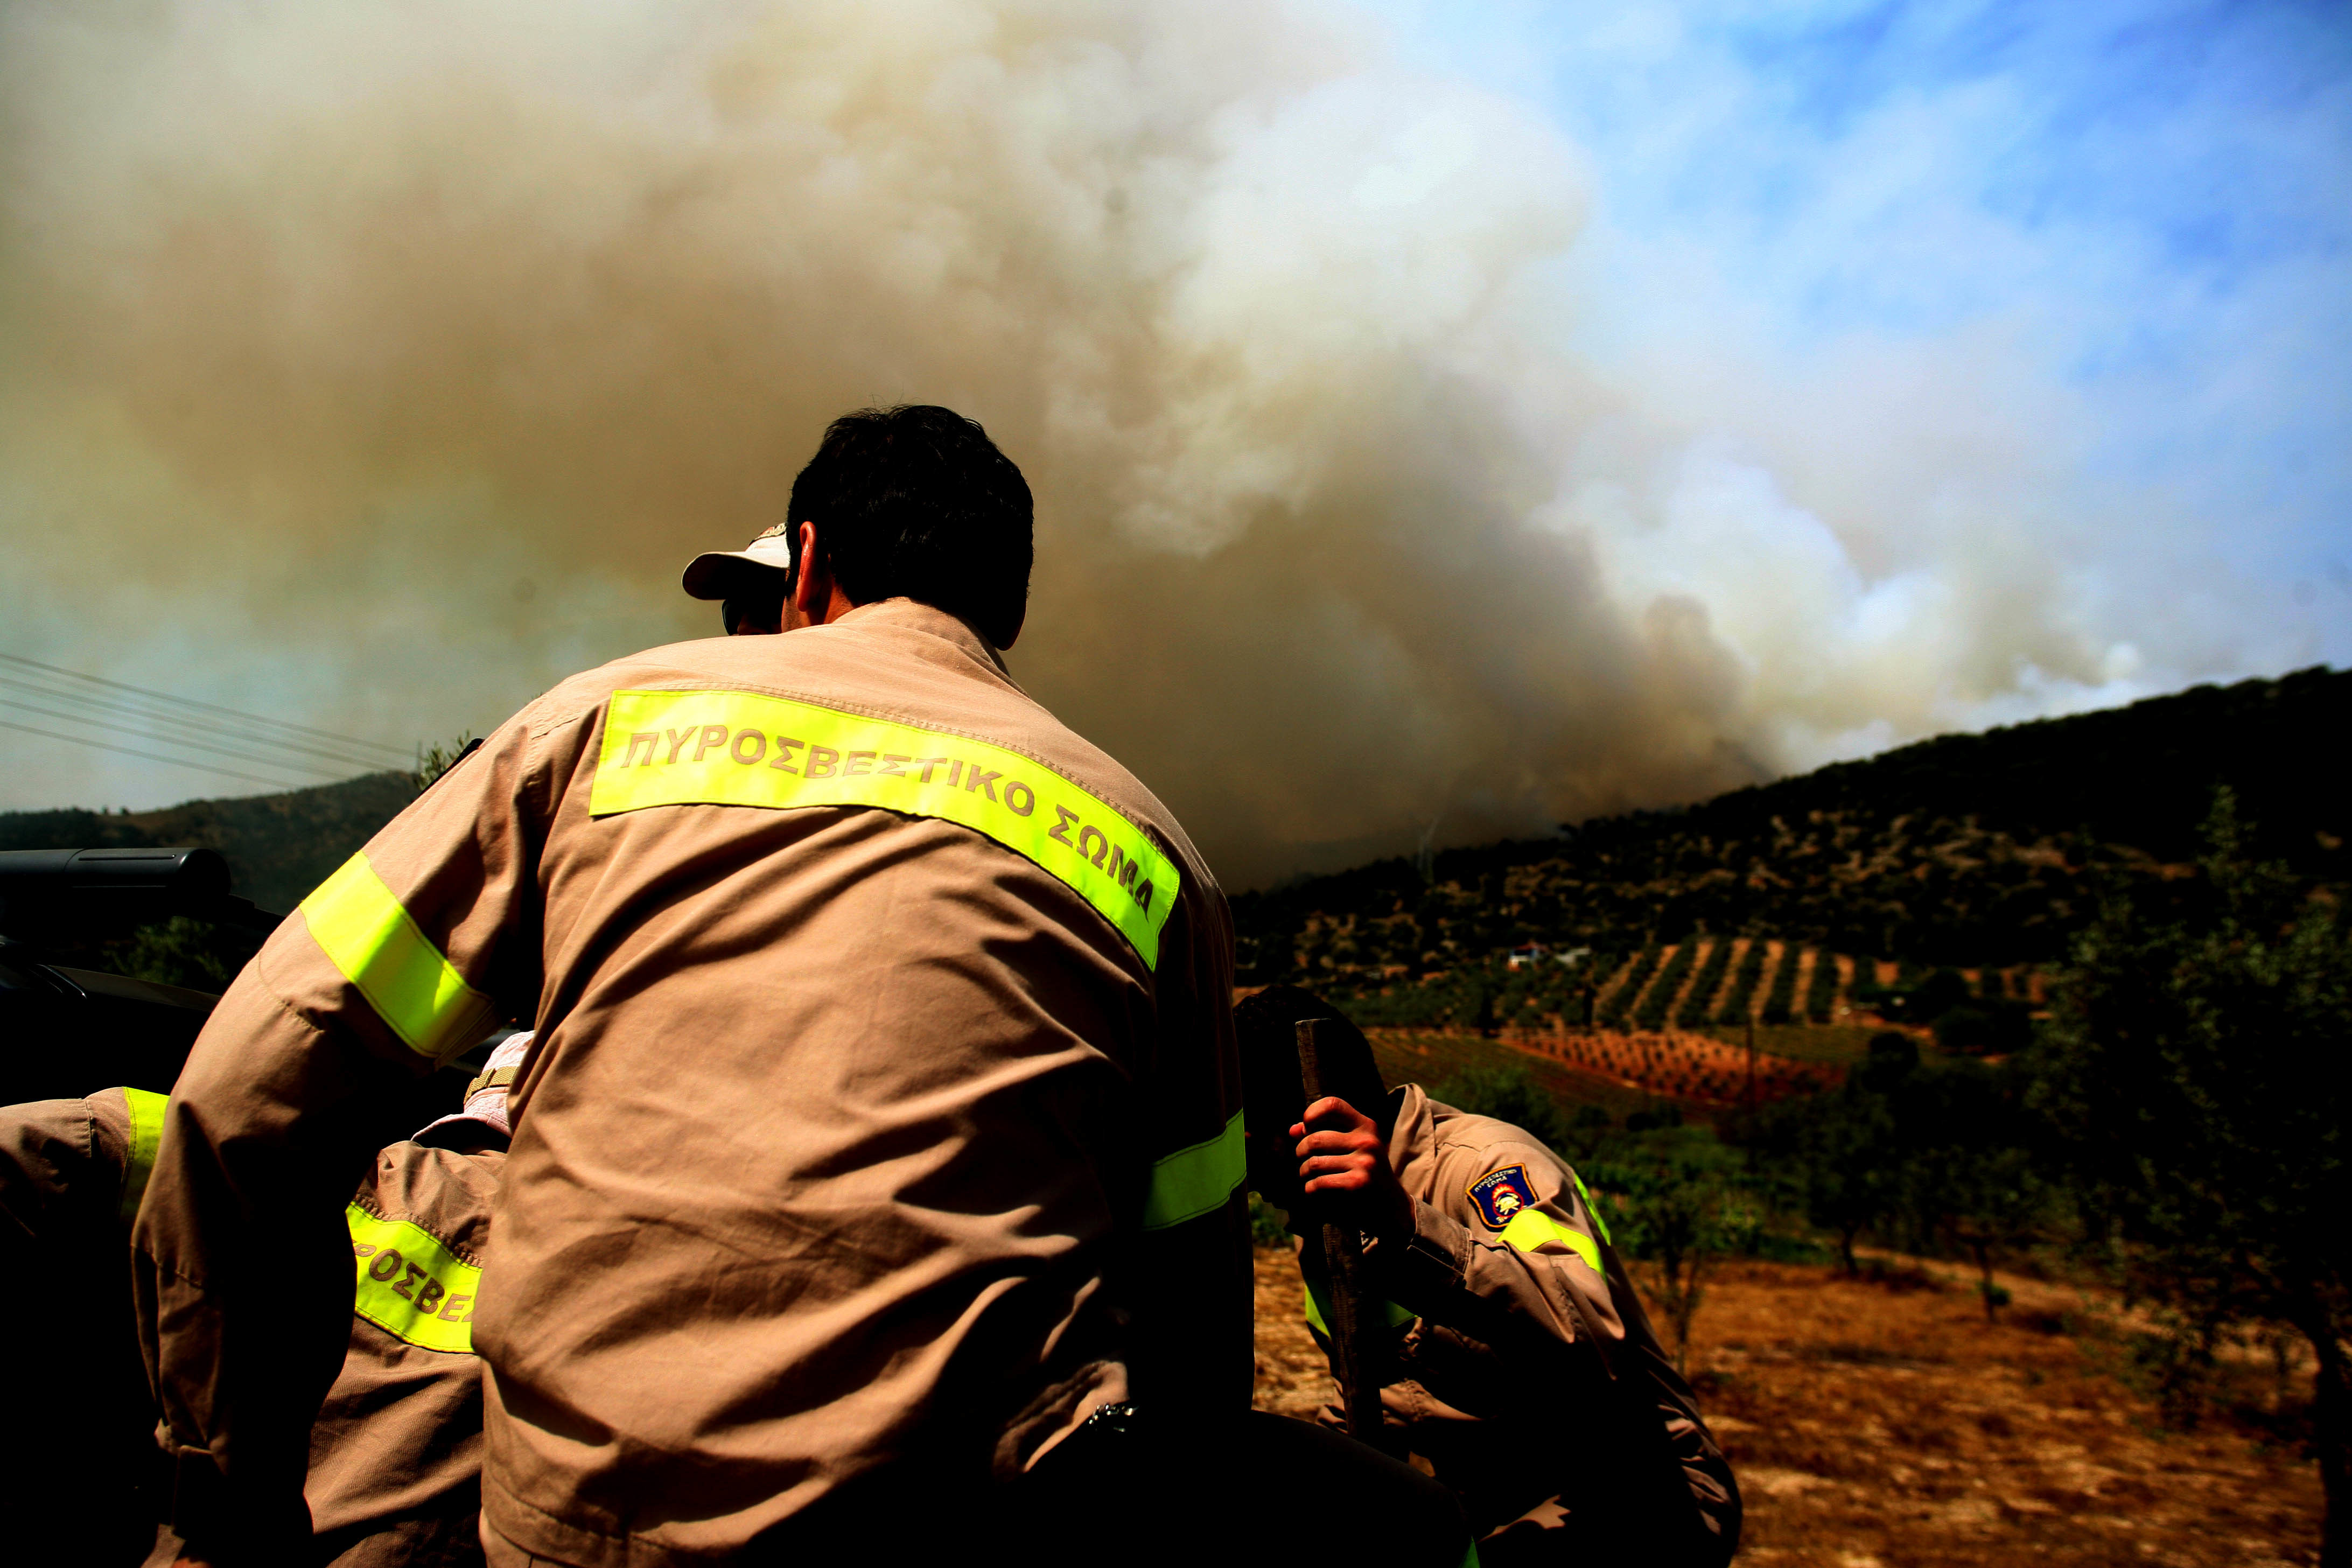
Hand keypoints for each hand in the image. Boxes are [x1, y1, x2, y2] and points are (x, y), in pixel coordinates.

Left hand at [1291, 1096, 1412, 1244]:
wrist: (1392, 1208)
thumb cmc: (1365, 1174)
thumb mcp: (1353, 1148)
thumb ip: (1325, 1134)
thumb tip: (1293, 1130)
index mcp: (1366, 1126)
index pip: (1333, 1105)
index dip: (1312, 1113)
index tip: (1306, 1128)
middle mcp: (1367, 1141)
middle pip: (1314, 1138)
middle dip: (1300, 1152)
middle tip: (1303, 1161)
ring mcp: (1364, 1163)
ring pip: (1313, 1163)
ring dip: (1303, 1173)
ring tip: (1308, 1177)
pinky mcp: (1357, 1184)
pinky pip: (1318, 1182)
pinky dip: (1310, 1189)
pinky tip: (1314, 1191)